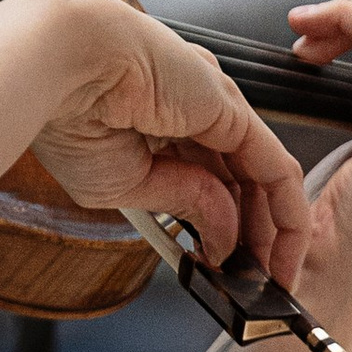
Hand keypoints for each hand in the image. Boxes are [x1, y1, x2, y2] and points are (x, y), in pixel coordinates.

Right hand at [22, 0, 311, 287]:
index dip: (218, 227)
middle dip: (251, 237)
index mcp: (156, 126)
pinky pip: (273, 169)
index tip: (222, 269)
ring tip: (270, 279)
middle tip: (255, 284)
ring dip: (271, 233)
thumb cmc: (72, 116)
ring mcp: (216, 109)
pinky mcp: (234, 111)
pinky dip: (285, 213)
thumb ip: (183, 203)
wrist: (65, 68)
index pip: (204, 181)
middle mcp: (193, 113)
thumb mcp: (127, 185)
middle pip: (238, 182)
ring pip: (261, 179)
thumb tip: (221, 239)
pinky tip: (284, 250)